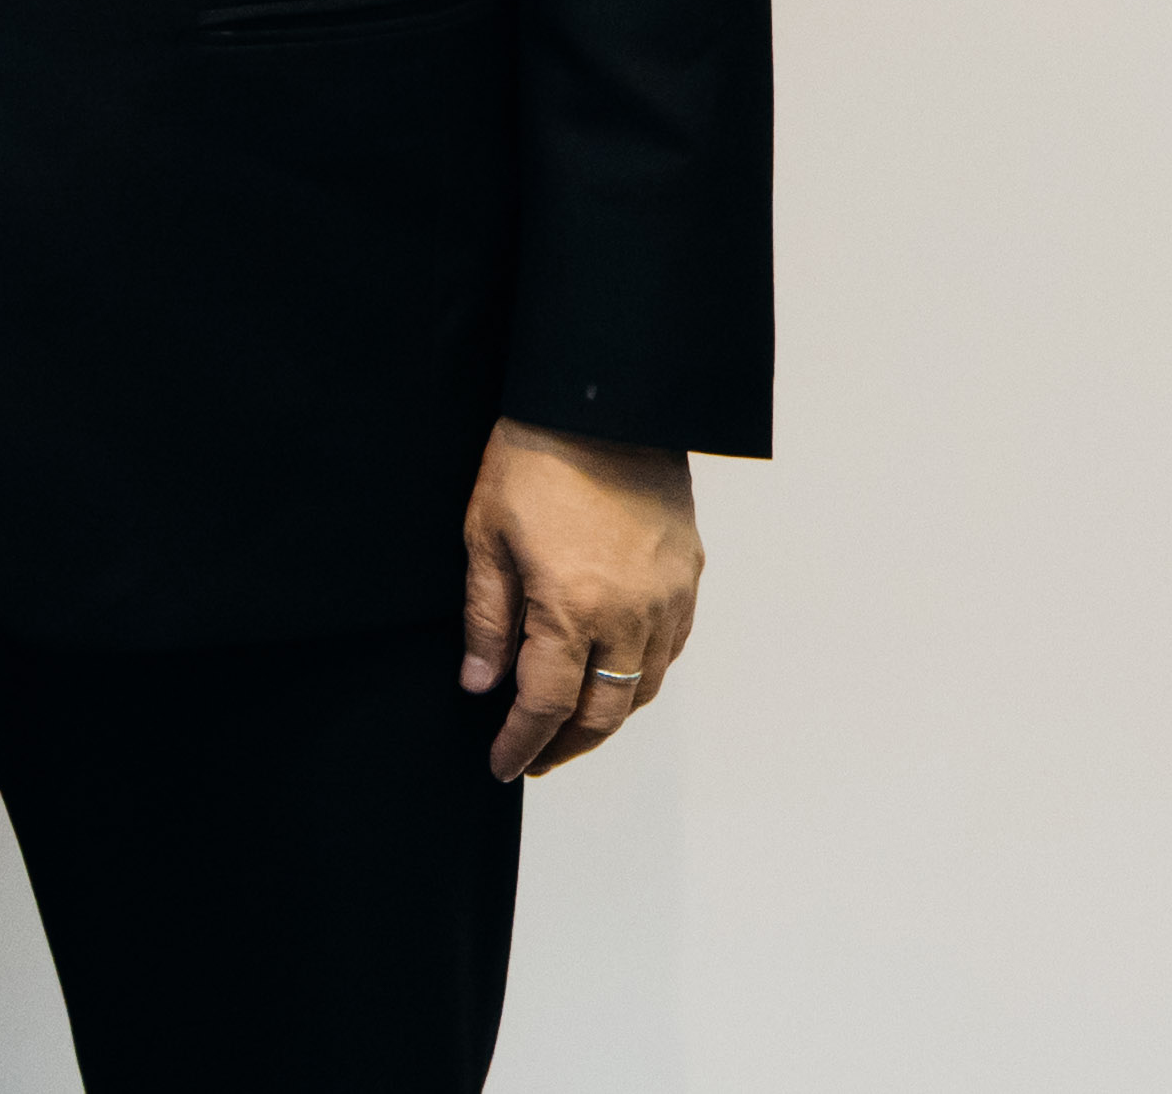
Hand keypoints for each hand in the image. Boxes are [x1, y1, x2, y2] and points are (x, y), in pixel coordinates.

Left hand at [457, 418, 701, 778]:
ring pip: (643, 689)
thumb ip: (487, 620)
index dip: (523, 742)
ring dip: (606, 718)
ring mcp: (669, 601)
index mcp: (574, 610)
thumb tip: (481, 685)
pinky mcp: (689, 580)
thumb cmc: (534, 462)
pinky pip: (669, 651)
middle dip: (567, 745)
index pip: (548, 704)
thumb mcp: (486, 538)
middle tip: (535, 759)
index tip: (503, 765)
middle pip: (604, 712)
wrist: (604, 406)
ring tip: (569, 728)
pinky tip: (612, 677)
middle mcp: (632, 617)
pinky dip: (639, 678)